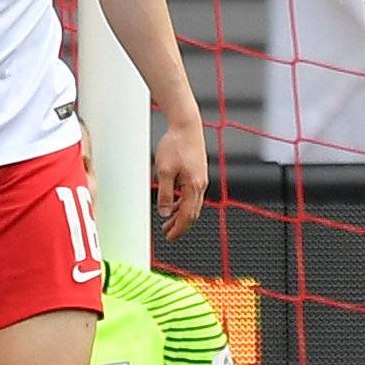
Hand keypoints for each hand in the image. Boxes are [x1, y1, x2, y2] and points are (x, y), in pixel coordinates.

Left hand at [155, 114, 208, 238]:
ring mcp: (200, 179)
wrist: (187, 126)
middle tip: (167, 234)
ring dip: (180, 215)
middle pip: (192, 213)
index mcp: (194, 186)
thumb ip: (165, 193)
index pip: (188, 216)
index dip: (179, 229)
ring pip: (192, 205)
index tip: (169, 237)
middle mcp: (200, 185)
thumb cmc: (176, 144)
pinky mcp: (197, 174)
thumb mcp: (164, 170)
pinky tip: (174, 204)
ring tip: (168, 221)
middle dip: (180, 225)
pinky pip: (191, 195)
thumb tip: (165, 213)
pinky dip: (183, 204)